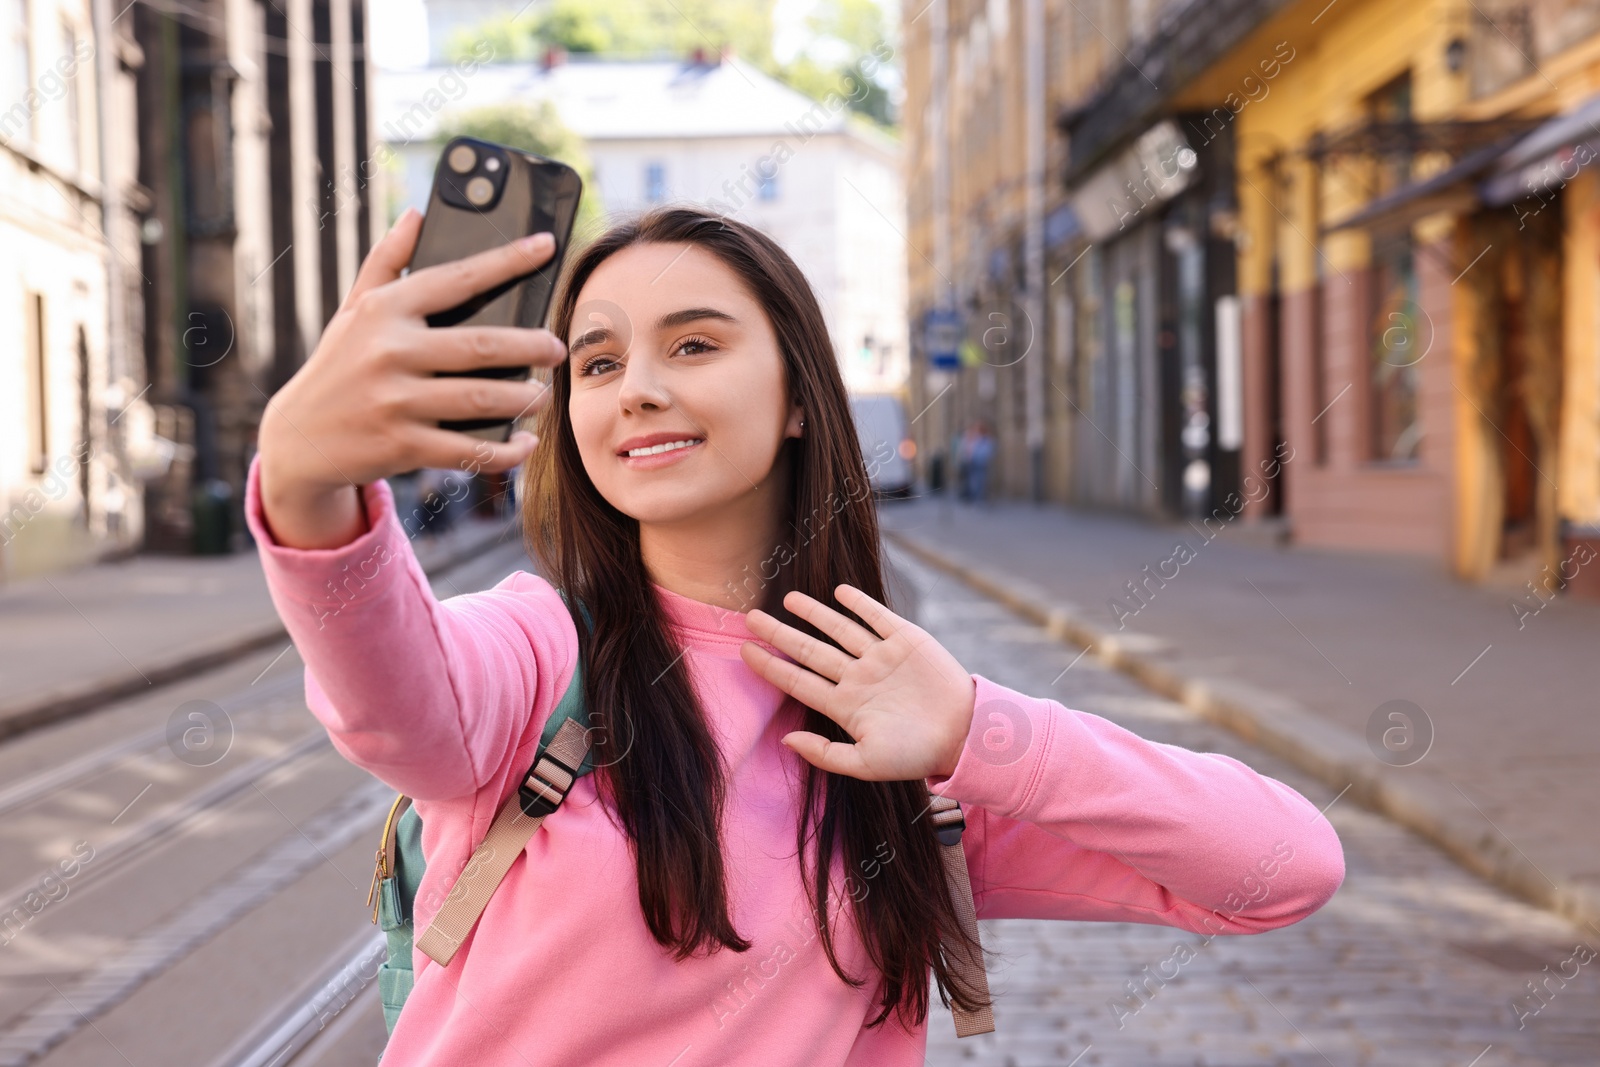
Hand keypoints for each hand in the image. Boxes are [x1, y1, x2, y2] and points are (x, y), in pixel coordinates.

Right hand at [257, 208, 566, 545]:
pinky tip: (525, 442)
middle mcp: (389, 351)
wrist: (297, 438)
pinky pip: (468, 449)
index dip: (507, 260)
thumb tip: (416, 214)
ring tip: (542, 396)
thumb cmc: (339, 365)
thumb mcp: (354, 310)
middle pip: (482, 345)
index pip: (457, 277)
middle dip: (531, 346)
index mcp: (385, 310)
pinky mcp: (401, 445)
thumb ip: (386, 261)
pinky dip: (505, 450)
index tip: (546, 245)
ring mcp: (395, 400)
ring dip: (524, 399)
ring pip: (481, 398)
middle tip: (557, 348)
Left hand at [740, 584, 975, 780]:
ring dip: (814, 613)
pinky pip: (877, 617)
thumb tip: (785, 740)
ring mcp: (880, 657)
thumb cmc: (916, 755)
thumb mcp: (866, 764)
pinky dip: (859, 603)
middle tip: (749, 618)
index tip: (743, 651)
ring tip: (788, 598)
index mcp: (845, 706)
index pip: (798, 681)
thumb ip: (825, 754)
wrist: (966, 735)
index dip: (770, 667)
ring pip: (839, 630)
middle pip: (810, 650)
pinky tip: (838, 592)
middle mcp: (858, 677)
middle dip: (779, 634)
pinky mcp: (906, 641)